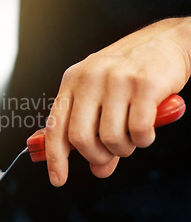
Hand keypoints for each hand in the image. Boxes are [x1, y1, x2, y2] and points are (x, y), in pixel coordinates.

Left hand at [45, 17, 190, 185]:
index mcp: (72, 81)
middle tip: (110, 156)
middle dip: (96, 156)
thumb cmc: (130, 74)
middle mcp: (89, 79)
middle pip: (80, 138)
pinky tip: (147, 130)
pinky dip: (144, 140)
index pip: (54, 126)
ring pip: (110, 138)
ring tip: (132, 137)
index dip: (54, 157)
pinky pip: (138, 131)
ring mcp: (116, 80)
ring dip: (124, 149)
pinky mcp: (144, 85)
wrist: (167, 41)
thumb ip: (95, 133)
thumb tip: (98, 170)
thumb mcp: (102, 97)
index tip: (57, 180)